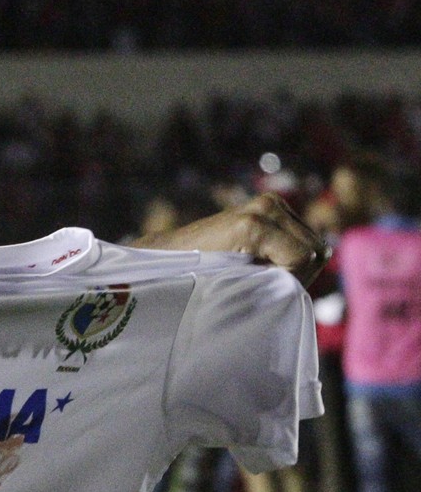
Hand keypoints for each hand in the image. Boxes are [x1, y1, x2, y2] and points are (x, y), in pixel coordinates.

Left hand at [136, 193, 329, 285]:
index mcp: (254, 226)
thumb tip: (299, 289)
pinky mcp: (272, 203)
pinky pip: (302, 232)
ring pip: (313, 241)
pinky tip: (270, 259)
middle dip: (299, 271)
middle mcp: (266, 207)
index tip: (268, 288)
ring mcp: (270, 202)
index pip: (304, 258)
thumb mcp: (234, 283)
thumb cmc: (198, 276)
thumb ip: (270, 282)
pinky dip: (293, 249)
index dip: (291, 280)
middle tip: (271, 283)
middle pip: (316, 248)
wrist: (174, 252)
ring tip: (267, 272)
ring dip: (297, 261)